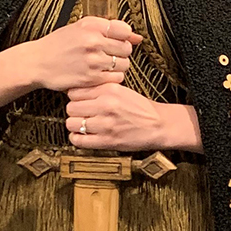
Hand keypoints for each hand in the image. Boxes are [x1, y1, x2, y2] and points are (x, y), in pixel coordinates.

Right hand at [28, 15, 141, 92]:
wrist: (38, 62)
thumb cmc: (58, 45)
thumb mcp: (80, 28)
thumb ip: (107, 29)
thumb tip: (136, 37)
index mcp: (91, 26)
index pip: (124, 30)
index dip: (124, 37)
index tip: (116, 41)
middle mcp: (93, 42)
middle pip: (126, 48)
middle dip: (122, 52)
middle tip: (110, 54)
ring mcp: (93, 61)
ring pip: (124, 64)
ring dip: (118, 66)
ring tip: (105, 65)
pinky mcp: (91, 78)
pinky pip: (116, 78)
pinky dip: (112, 78)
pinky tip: (102, 74)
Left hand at [65, 85, 201, 152]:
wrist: (159, 125)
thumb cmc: (141, 108)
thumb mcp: (121, 90)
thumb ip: (100, 90)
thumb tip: (76, 93)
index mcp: (109, 89)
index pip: (74, 91)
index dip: (75, 97)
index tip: (79, 101)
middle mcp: (105, 105)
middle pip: (70, 107)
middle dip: (74, 111)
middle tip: (82, 114)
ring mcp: (105, 124)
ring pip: (71, 123)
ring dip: (75, 125)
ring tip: (83, 125)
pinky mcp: (106, 141)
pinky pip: (78, 140)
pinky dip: (77, 139)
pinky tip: (84, 136)